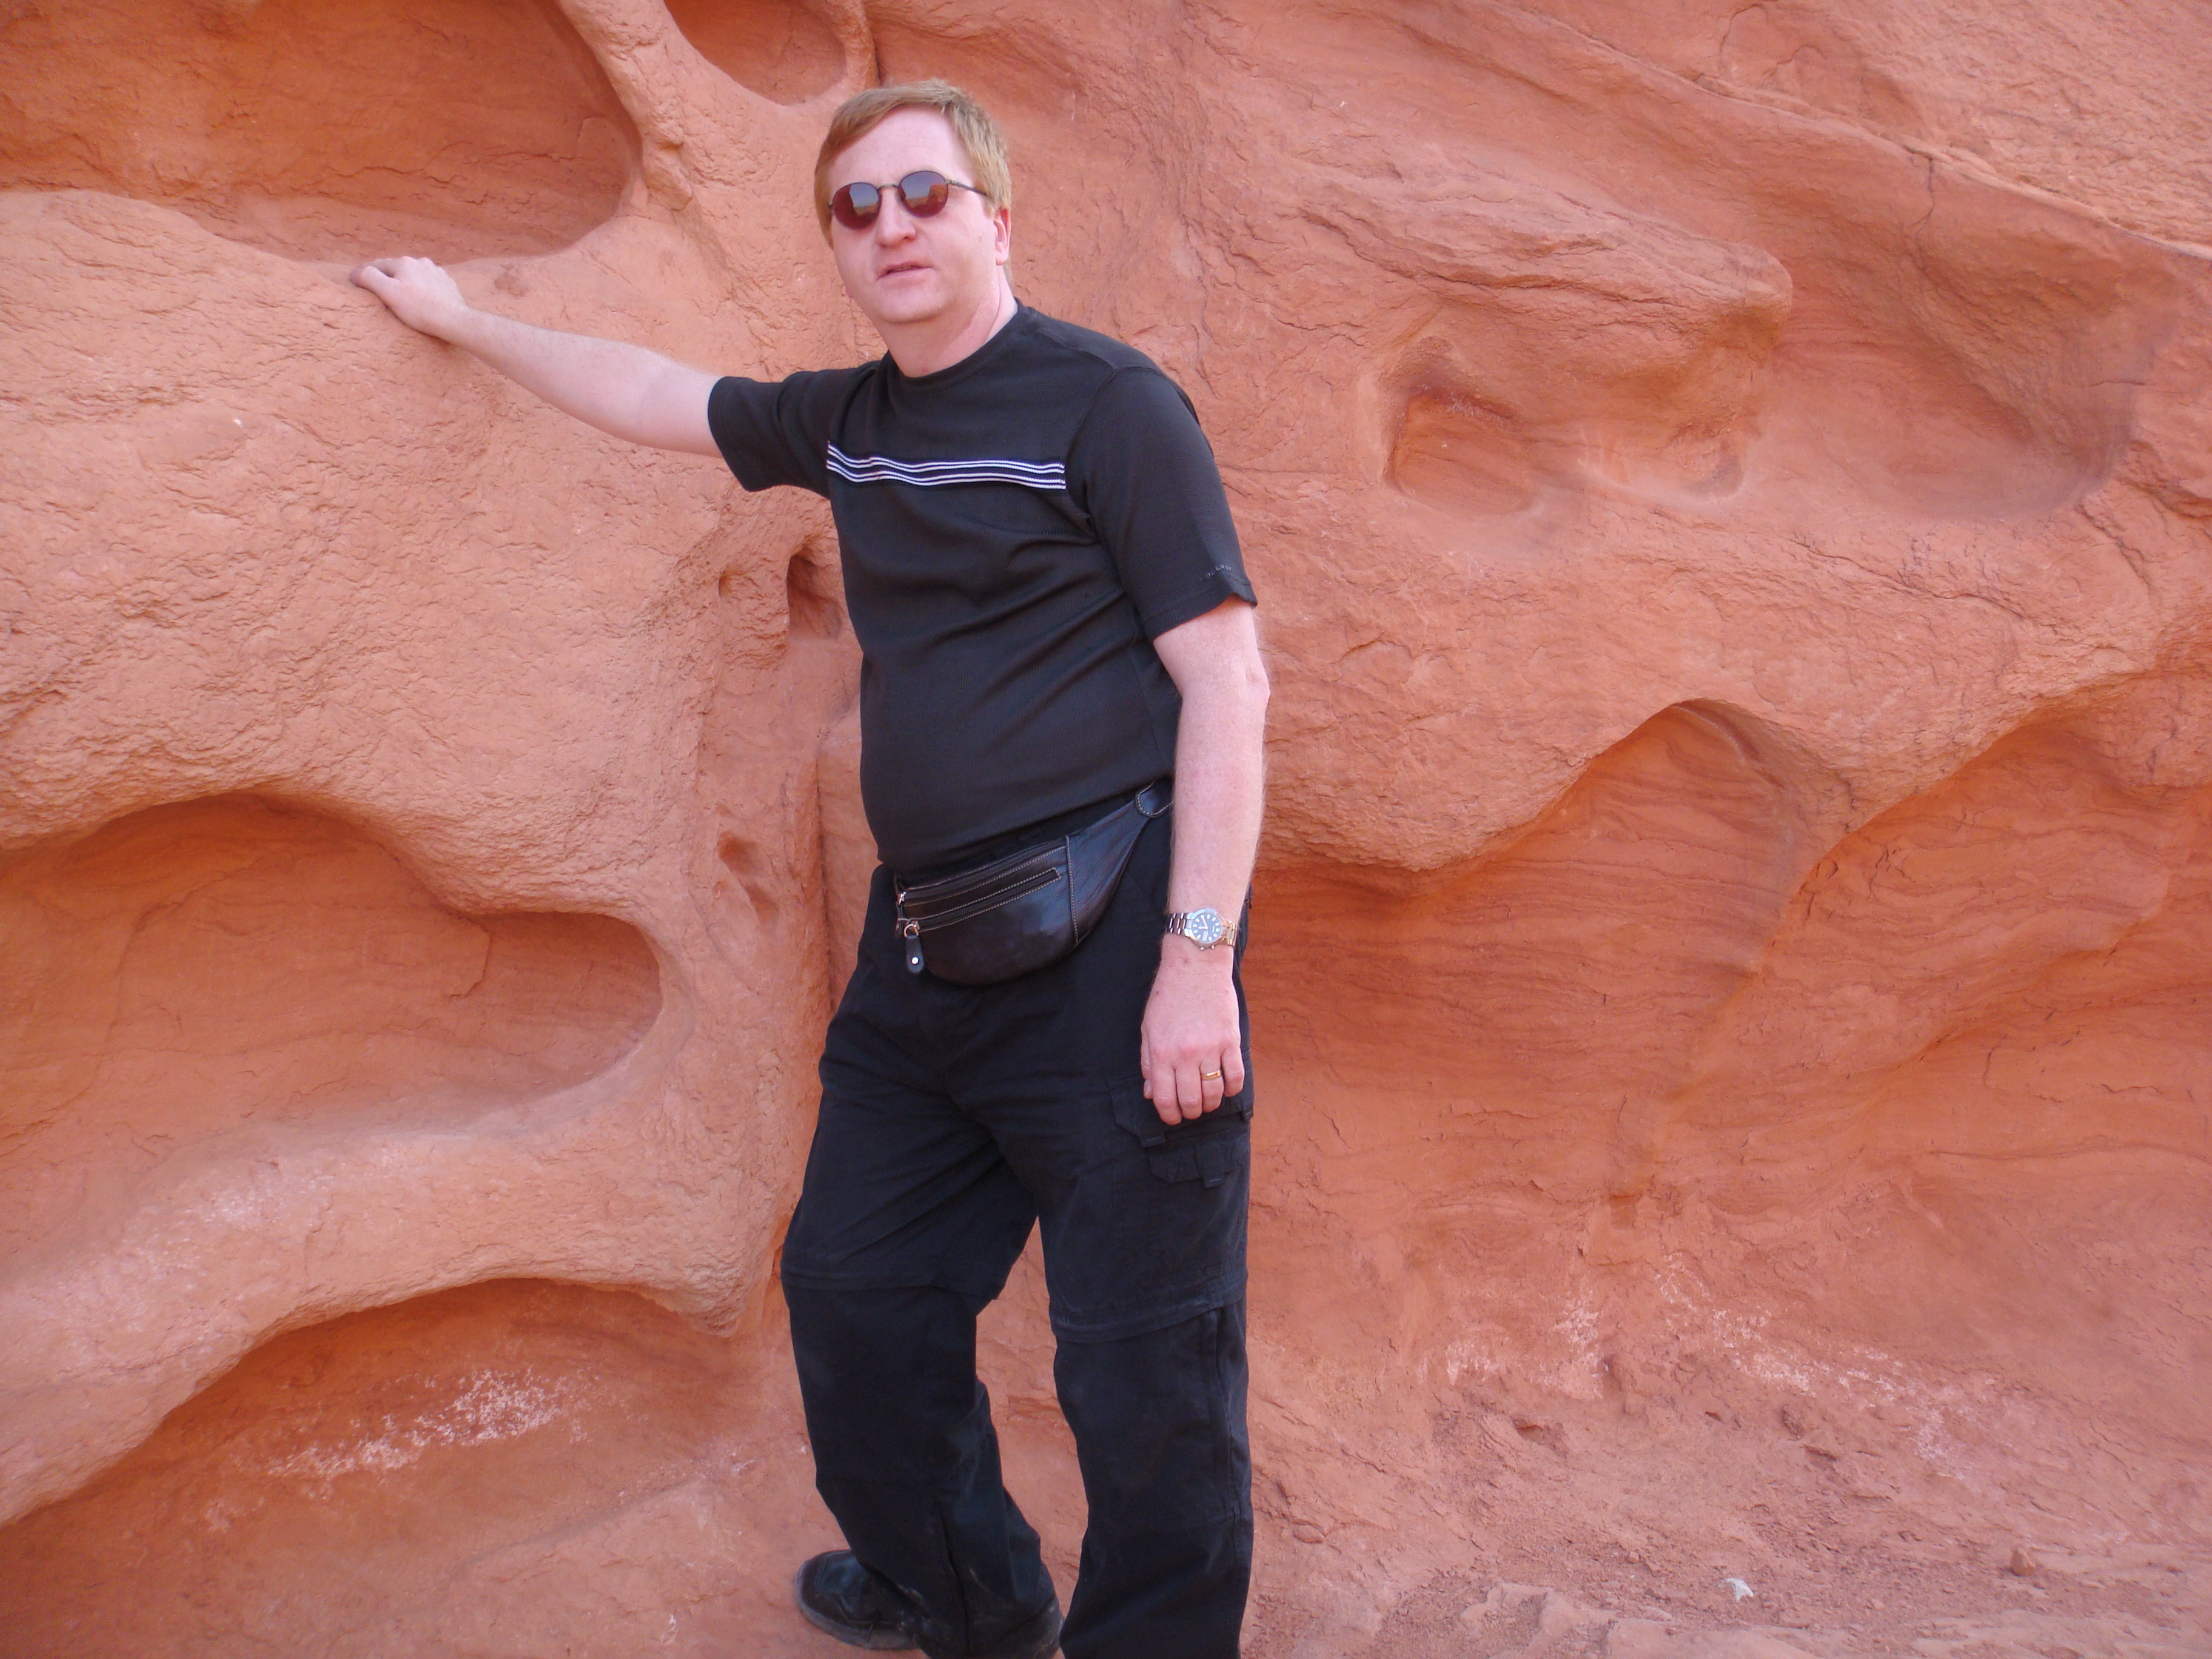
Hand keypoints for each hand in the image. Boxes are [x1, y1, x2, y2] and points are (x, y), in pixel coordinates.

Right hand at [351, 256, 469, 339]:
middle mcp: (420, 262)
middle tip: (379, 289)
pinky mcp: (447, 283)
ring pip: (413, 274)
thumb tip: (356, 273)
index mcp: (403, 263)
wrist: (454, 320)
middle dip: (386, 277)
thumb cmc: (419, 309)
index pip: (376, 265)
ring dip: (406, 281)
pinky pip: (428, 282)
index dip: (365, 274)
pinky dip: (421, 287)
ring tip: (401, 294)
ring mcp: (436, 271)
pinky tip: (422, 298)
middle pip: (395, 269)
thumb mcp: (389, 293)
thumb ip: (369, 278)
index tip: (357, 282)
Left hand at [1139, 939, 1243, 1123]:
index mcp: (1161, 1052)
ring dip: (1211, 1104)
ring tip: (1208, 1102)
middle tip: (1191, 1110)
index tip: (1173, 1118)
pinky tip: (1227, 1088)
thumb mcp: (1148, 1028)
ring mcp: (1210, 1049)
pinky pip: (1236, 1076)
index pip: (1164, 1098)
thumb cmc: (1168, 995)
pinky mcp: (1230, 1040)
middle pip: (1190, 1101)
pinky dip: (1232, 1089)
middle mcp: (1185, 1055)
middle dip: (1191, 1112)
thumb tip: (1151, 1092)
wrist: (1195, 965)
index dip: (1169, 1115)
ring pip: (1214, 1093)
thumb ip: (1148, 1062)